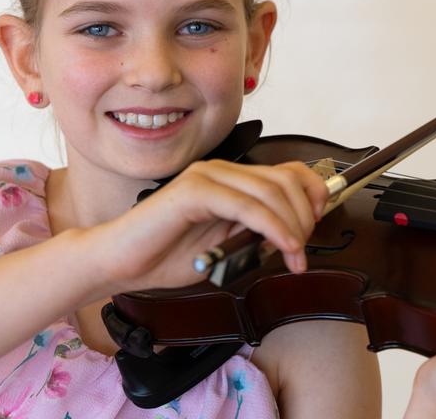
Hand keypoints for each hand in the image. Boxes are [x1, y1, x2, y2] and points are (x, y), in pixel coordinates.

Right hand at [95, 159, 329, 293]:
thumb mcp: (225, 246)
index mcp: (229, 180)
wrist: (119, 263)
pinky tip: (281, 246)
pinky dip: (272, 226)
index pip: (288, 172)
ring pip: (271, 190)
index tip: (317, 227)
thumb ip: (255, 234)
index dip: (313, 194)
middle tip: (302, 251)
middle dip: (306, 216)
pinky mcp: (193, 191)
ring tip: (293, 256)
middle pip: (285, 179)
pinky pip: (246, 204)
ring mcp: (206, 177)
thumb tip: (292, 234)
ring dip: (293, 226)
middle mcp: (220, 171)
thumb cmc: (165, 256)